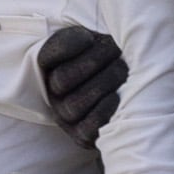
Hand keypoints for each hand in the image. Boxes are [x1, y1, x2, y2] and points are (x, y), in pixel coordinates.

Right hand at [36, 24, 128, 144]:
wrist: (127, 83)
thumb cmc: (108, 58)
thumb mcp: (92, 41)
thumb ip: (79, 37)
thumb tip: (86, 40)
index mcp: (50, 69)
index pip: (46, 57)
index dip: (66, 46)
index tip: (89, 37)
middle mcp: (53, 95)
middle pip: (61, 80)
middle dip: (92, 63)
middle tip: (115, 51)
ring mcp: (66, 118)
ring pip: (73, 105)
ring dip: (102, 84)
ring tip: (122, 70)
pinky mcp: (82, 136)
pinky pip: (87, 129)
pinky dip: (103, 112)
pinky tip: (117, 97)